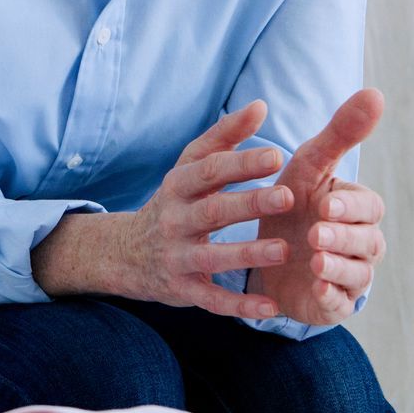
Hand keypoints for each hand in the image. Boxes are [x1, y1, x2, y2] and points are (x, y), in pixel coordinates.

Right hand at [30, 100, 290, 319]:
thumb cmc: (175, 202)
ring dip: (248, 254)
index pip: (209, 171)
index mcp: (178, 186)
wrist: (125, 254)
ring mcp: (176, 257)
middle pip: (213, 211)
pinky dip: (239, 305)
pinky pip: (211, 299)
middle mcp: (174, 220)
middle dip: (250, 204)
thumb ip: (225, 137)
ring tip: (283, 249)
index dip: (240, 163)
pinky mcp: (182, 290)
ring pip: (212, 256)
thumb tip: (260, 105)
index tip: (276, 156)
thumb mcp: (189, 167)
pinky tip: (270, 307)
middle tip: (288, 196)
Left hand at [245, 89, 385, 325]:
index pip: (367, 207)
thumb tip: (376, 93)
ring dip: (337, 266)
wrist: (261, 252)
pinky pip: (339, 302)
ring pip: (356, 273)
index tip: (325, 202)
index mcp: (356, 209)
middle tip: (316, 232)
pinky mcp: (332, 303)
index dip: (348, 206)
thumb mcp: (309, 166)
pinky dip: (330, 296)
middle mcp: (360, 243)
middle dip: (343, 236)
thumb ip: (340, 134)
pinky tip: (315, 288)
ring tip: (314, 260)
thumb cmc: (292, 203)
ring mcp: (348, 275)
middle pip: (366, 241)